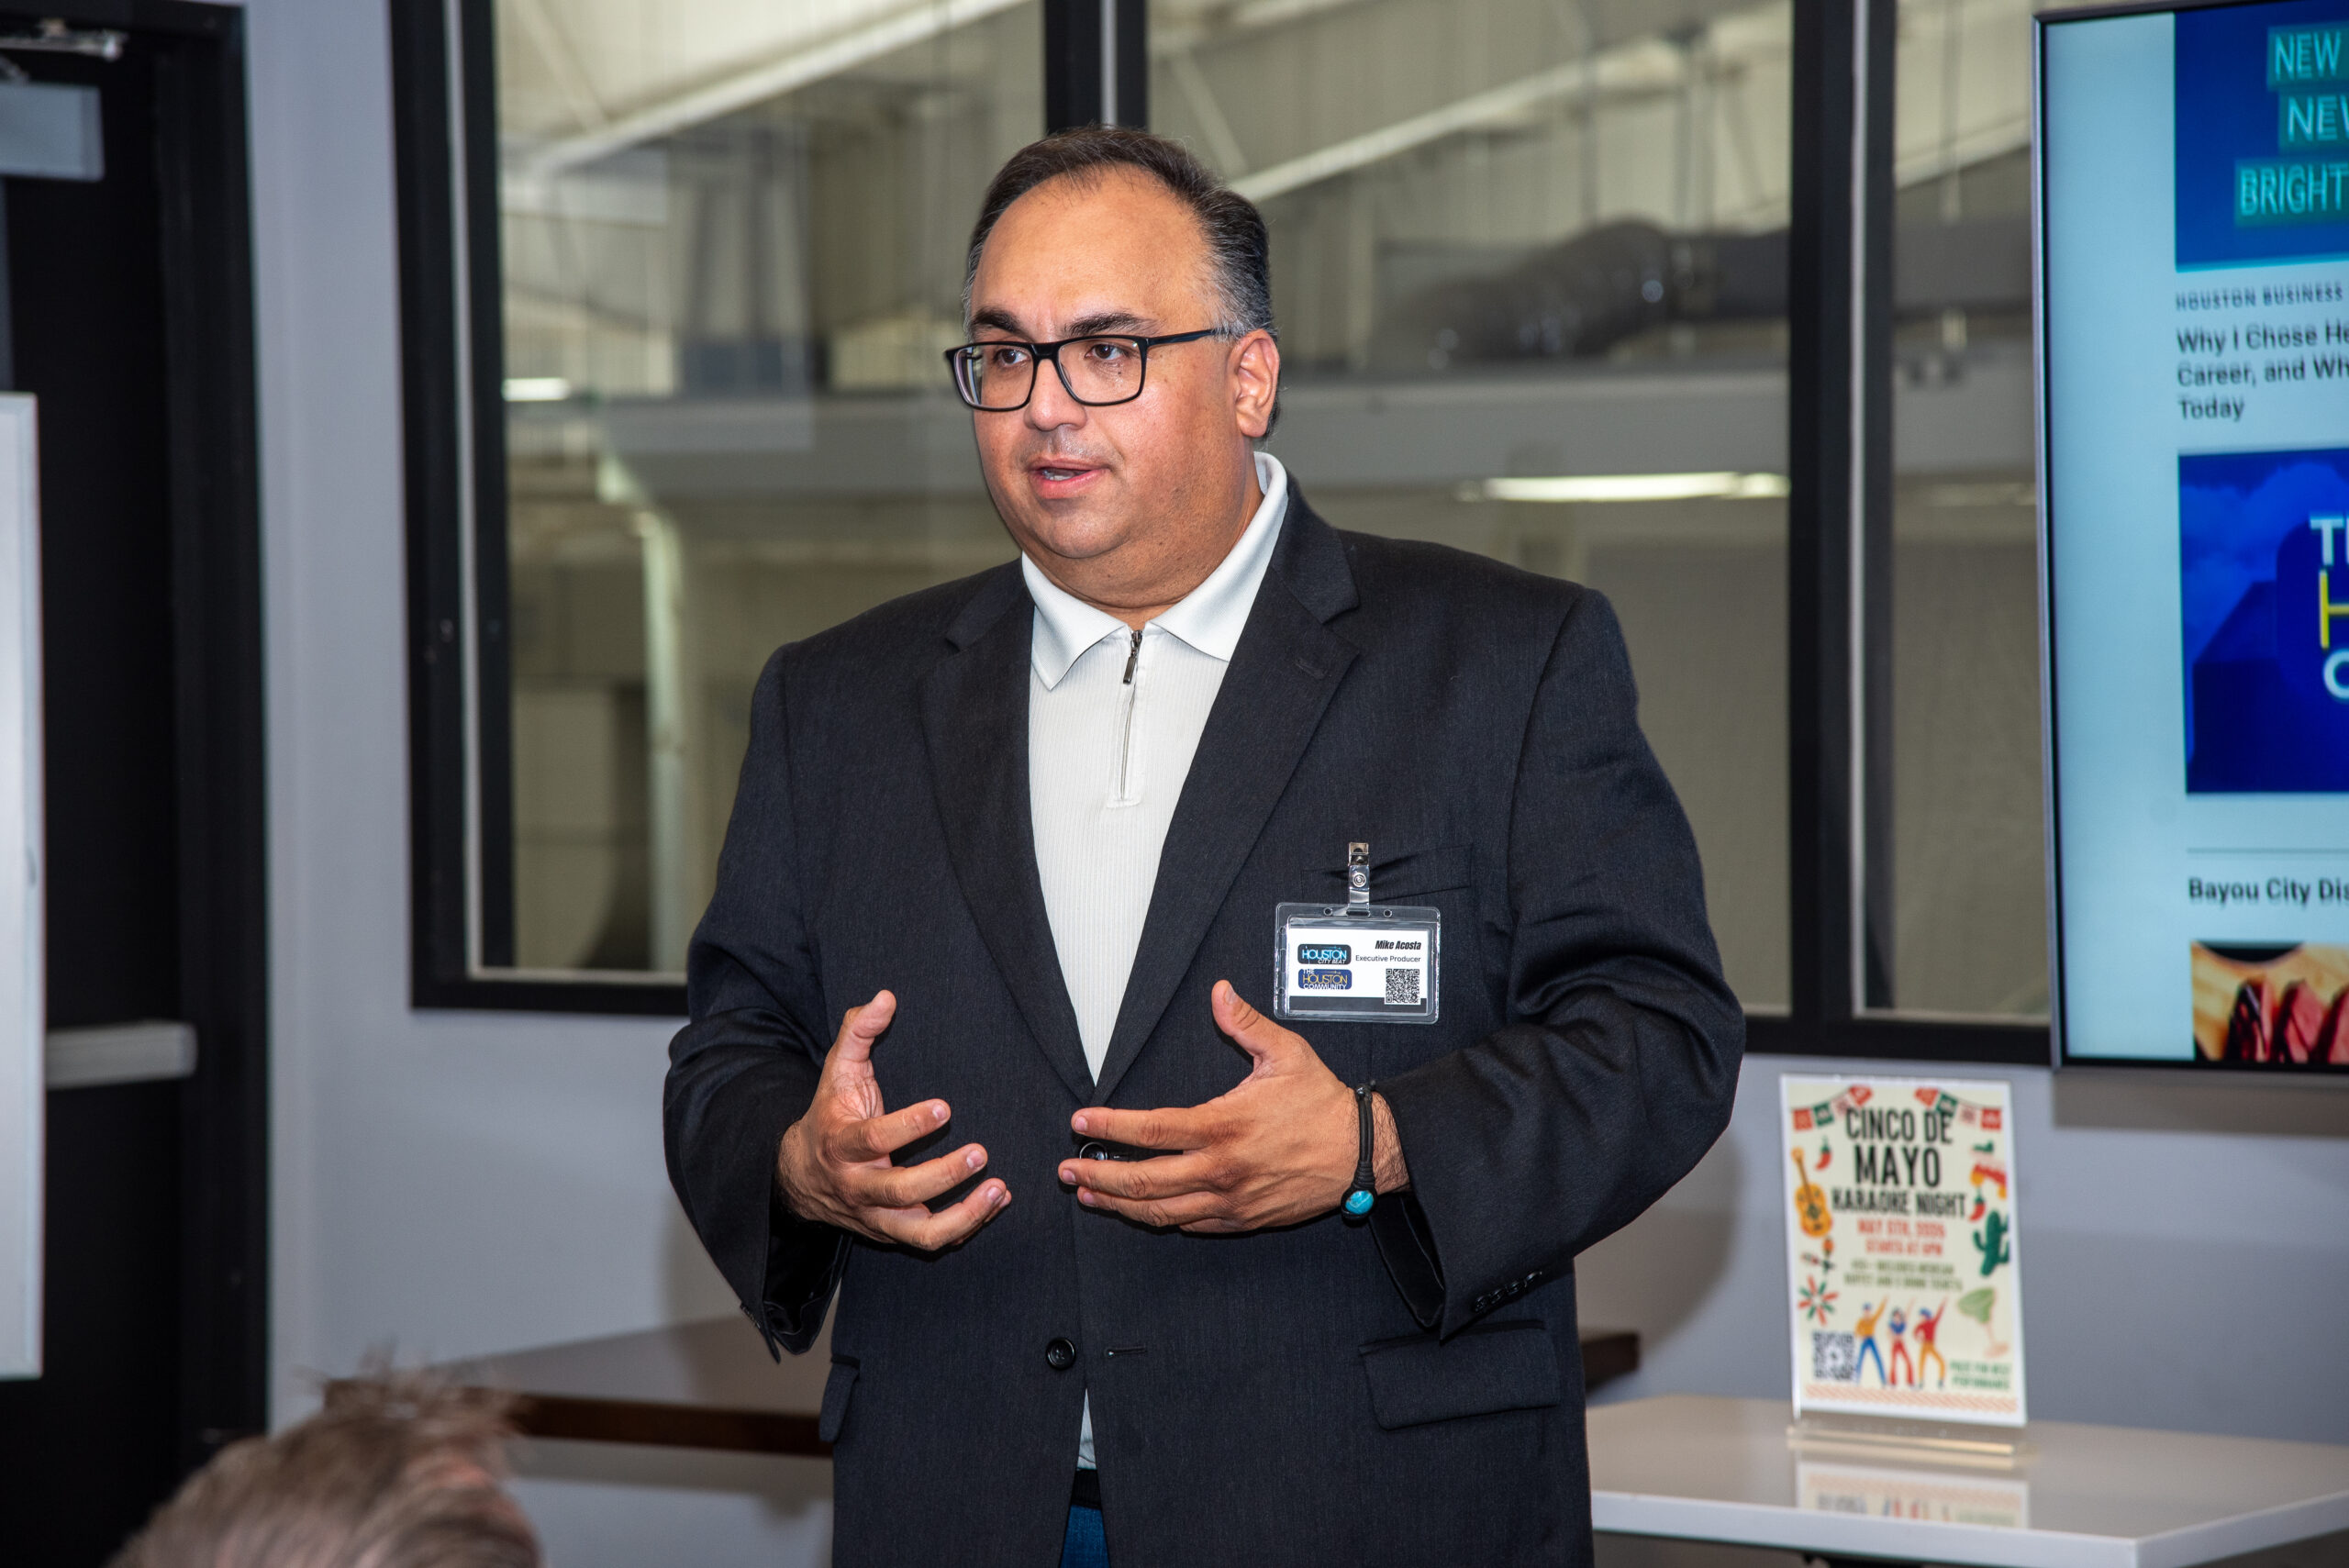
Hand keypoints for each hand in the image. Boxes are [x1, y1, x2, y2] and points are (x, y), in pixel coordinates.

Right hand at [776, 990, 1008, 1248]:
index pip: (873, 1140)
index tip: (945, 1108)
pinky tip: (997, 1201)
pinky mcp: (894, 1233)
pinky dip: (968, 1225)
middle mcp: (858, 1187)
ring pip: (919, 1232)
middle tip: (980, 1152)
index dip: (909, 1126)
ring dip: (963, 1215)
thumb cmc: (830, 1116)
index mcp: (842, 1144)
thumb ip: (858, 1031)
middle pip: (899, 1192)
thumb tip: (885, 997)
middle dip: (942, 1175)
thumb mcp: (836, 1071)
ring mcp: (876, 1216)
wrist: (802, 1176)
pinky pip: (932, 1239)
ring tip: (998, 1189)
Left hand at [1056, 981, 1408, 1232]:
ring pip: (1159, 1211)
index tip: (1081, 1123)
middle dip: (1097, 1176)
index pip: (1150, 1129)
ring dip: (1118, 1204)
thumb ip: (1245, 1023)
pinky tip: (1139, 1209)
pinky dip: (1158, 1218)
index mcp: (1224, 1125)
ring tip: (1090, 1194)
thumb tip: (1219, 993)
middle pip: (1142, 1180)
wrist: (1364, 1151)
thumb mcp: (1286, 1052)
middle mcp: (1221, 1168)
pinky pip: (1189, 1224)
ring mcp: (1229, 1200)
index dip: (1109, 1128)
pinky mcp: (1242, 1219)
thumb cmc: (1323, 1102)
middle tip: (1068, 1169)